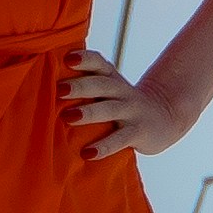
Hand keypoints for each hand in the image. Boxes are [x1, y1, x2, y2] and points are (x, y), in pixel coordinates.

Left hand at [68, 46, 193, 161]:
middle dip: (81, 86)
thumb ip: (87, 84)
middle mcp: (122, 91)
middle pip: (102, 84)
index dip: (85, 59)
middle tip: (59, 89)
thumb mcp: (110, 89)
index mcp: (112, 78)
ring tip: (68, 117)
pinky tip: (88, 153)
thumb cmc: (123, 104)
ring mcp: (132, 111)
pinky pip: (120, 139)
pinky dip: (104, 146)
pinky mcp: (139, 132)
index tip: (67, 59)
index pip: (99, 63)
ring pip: (110, 109)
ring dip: (89, 112)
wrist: (165, 117)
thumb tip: (47, 85)